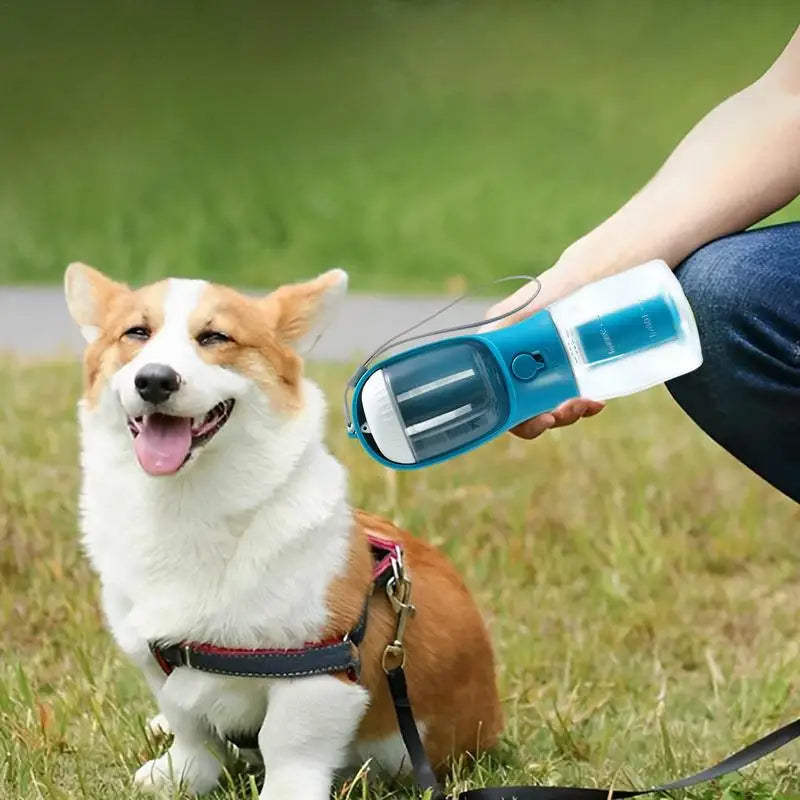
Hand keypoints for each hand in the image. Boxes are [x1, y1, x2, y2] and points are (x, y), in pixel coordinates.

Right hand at [482, 270, 605, 439]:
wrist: (593, 277)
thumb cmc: (559, 286)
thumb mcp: (529, 304)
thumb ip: (508, 320)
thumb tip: (495, 337)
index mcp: (498, 352)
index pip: (496, 397)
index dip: (515, 416)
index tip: (544, 417)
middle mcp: (515, 365)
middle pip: (520, 409)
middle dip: (547, 416)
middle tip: (571, 408)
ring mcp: (539, 372)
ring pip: (544, 408)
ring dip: (567, 412)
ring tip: (589, 403)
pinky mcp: (562, 374)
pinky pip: (564, 399)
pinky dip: (580, 405)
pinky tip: (596, 401)